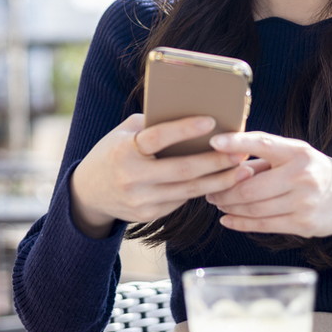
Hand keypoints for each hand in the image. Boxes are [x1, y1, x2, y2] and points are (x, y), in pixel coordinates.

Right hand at [69, 114, 251, 237]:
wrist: (89, 194)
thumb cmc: (113, 153)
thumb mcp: (124, 134)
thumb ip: (151, 125)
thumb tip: (190, 115)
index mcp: (125, 151)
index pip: (158, 138)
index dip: (185, 129)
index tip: (211, 121)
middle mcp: (132, 178)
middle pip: (183, 170)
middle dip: (216, 162)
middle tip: (240, 152)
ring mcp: (140, 201)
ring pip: (188, 190)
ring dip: (219, 180)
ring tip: (243, 170)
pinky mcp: (148, 215)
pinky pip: (181, 200)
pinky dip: (203, 190)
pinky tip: (223, 182)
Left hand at [204, 132, 331, 252]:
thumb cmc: (315, 172)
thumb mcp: (298, 155)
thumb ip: (266, 157)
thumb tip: (226, 158)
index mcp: (299, 152)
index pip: (264, 143)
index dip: (237, 143)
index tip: (214, 141)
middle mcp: (303, 176)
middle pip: (250, 186)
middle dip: (225, 190)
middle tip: (209, 189)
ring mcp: (304, 202)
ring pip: (254, 208)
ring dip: (230, 206)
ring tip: (218, 202)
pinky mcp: (303, 225)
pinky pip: (263, 225)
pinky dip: (240, 223)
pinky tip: (227, 219)